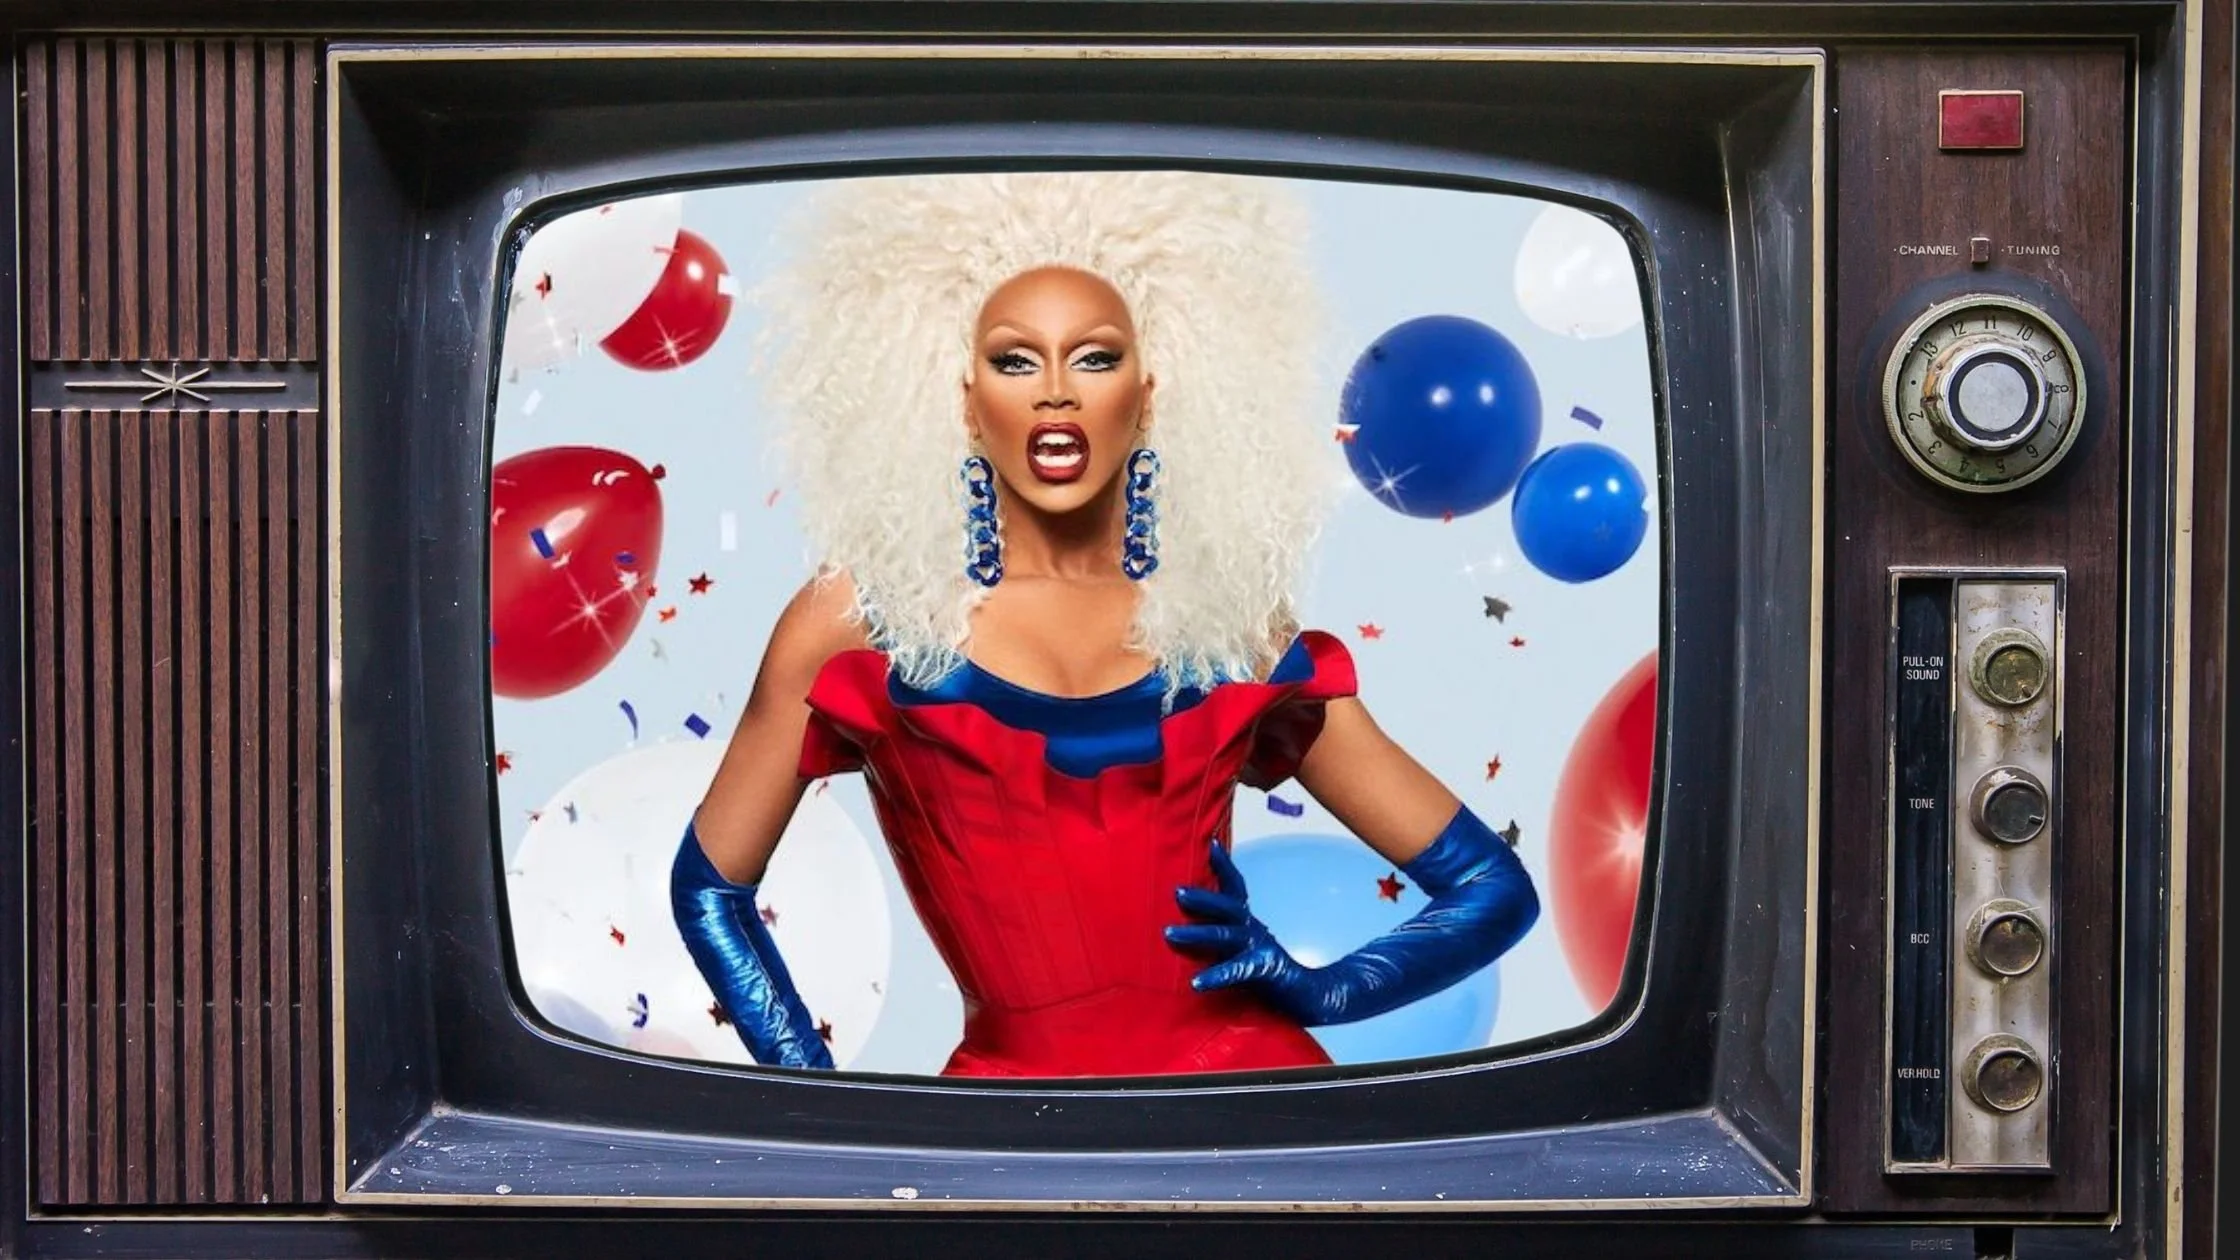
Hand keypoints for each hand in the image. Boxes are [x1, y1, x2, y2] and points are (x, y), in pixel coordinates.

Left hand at [1164, 840, 1331, 1025]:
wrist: (1306, 995)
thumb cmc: (1266, 971)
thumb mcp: (1243, 945)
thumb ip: (1223, 932)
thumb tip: (1188, 922)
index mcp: (1247, 922)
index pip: (1236, 887)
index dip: (1225, 866)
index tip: (1212, 844)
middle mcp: (1253, 930)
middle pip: (1227, 907)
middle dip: (1201, 898)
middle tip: (1176, 892)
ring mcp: (1259, 948)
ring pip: (1225, 936)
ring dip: (1196, 934)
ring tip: (1168, 934)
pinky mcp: (1263, 970)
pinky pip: (1236, 970)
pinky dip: (1216, 975)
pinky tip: (1196, 982)